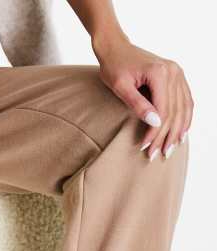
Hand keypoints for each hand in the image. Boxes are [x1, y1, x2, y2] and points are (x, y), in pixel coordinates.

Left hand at [95, 37, 193, 160]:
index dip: (155, 132)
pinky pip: (186, 99)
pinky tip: (182, 132)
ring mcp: (177, 72)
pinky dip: (185, 117)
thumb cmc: (114, 67)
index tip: (145, 148)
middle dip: (166, 136)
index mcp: (160, 73)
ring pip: (183, 107)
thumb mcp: (120, 87)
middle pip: (174, 111)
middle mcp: (173, 71)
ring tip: (171, 148)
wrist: (116, 48)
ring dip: (178, 130)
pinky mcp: (176, 75)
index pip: (163, 110)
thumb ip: (137, 104)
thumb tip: (155, 122)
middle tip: (158, 155)